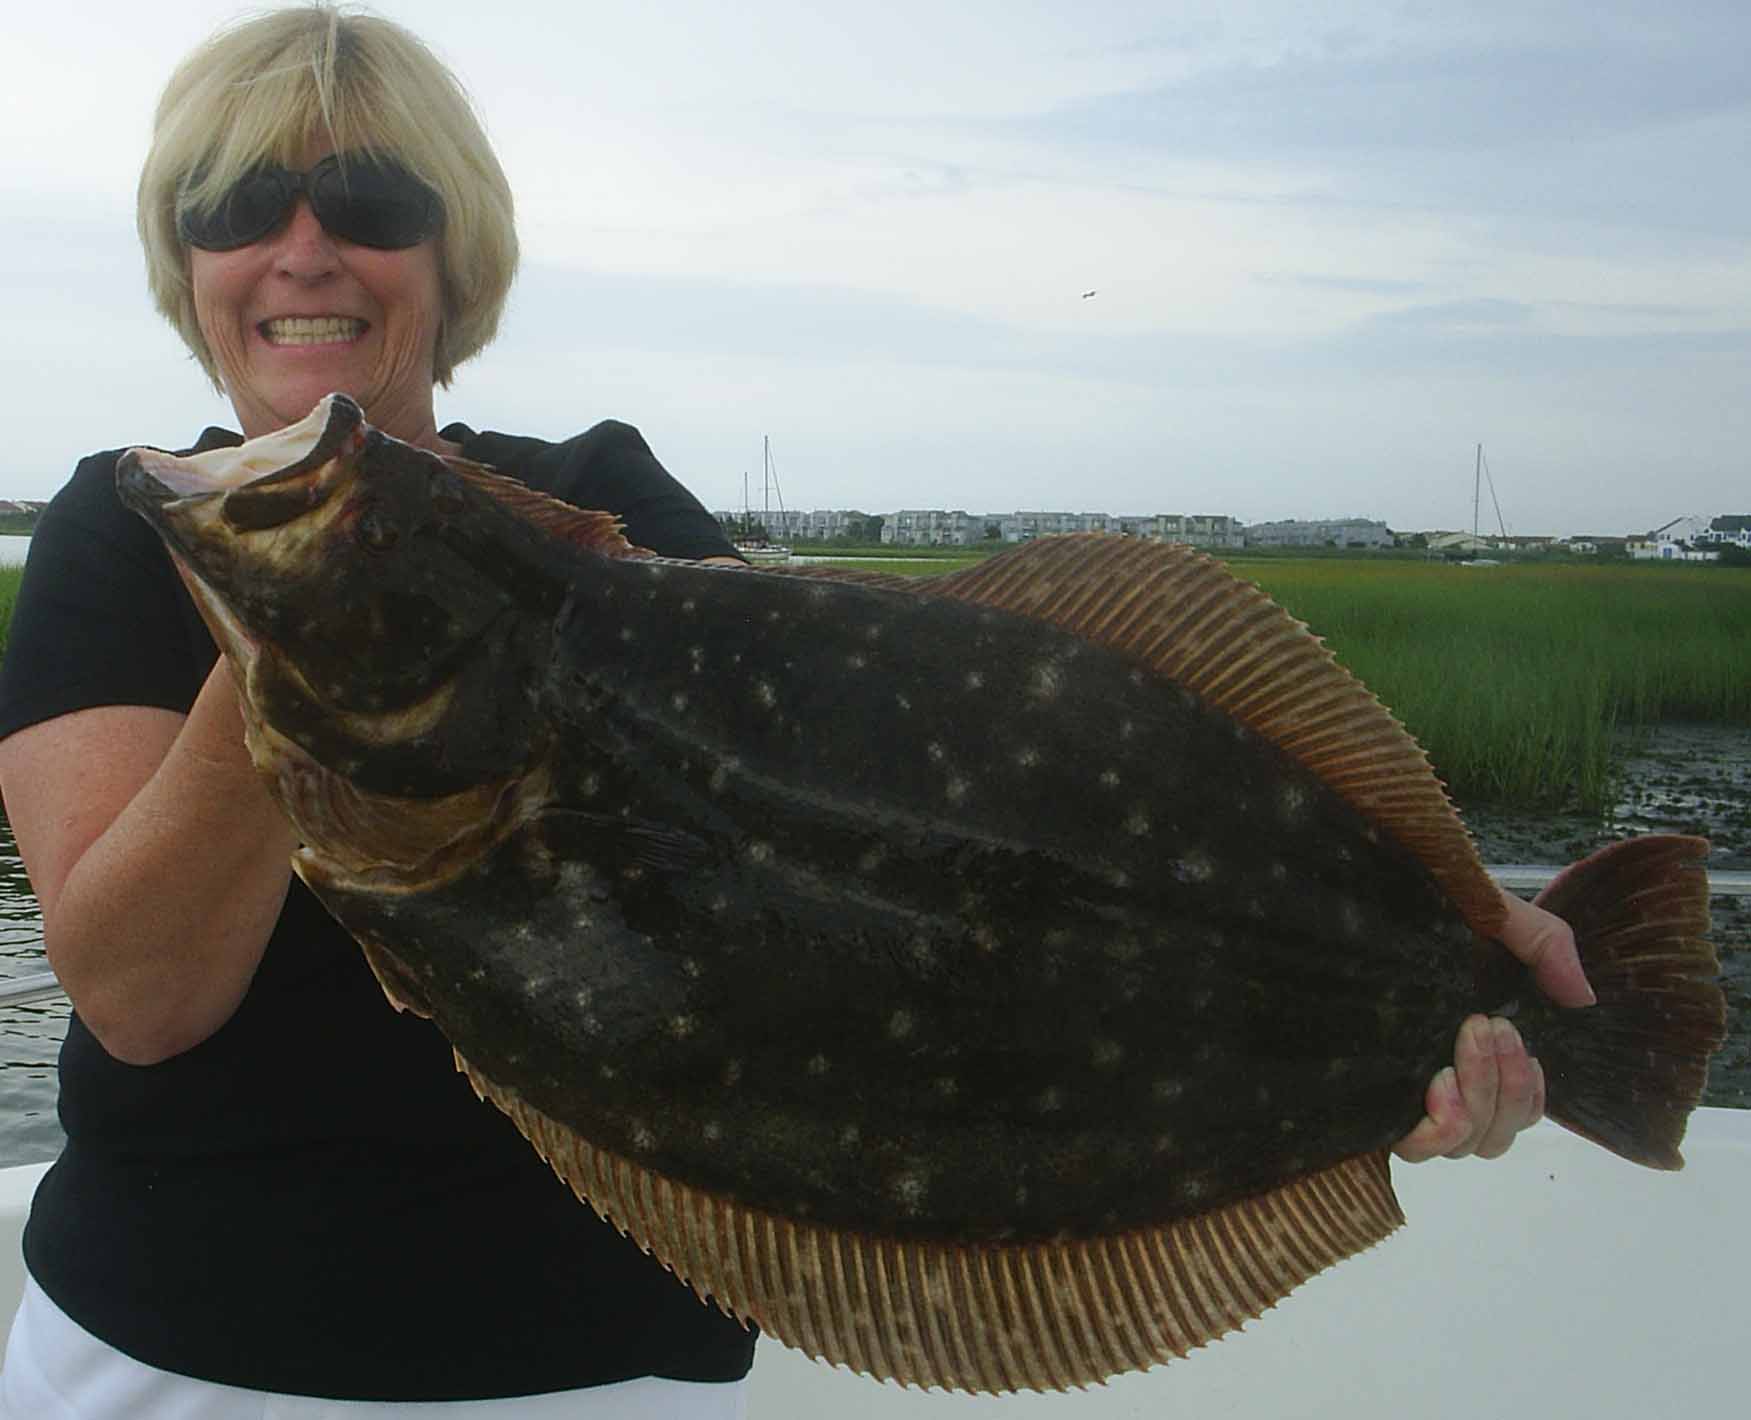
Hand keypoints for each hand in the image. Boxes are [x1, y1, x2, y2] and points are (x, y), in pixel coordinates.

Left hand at [1393, 891, 1593, 1162]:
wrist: (1375, 889)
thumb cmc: (1429, 905)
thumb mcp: (1498, 916)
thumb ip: (1547, 947)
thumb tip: (1582, 998)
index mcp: (1478, 1050)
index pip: (1518, 1113)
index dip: (1529, 1096)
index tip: (1524, 1047)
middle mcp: (1446, 1078)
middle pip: (1496, 1135)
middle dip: (1506, 1084)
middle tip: (1488, 1025)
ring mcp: (1410, 1089)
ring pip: (1468, 1144)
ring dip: (1480, 1098)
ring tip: (1465, 1040)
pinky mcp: (1377, 1095)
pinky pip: (1418, 1148)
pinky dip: (1442, 1128)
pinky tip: (1439, 1081)